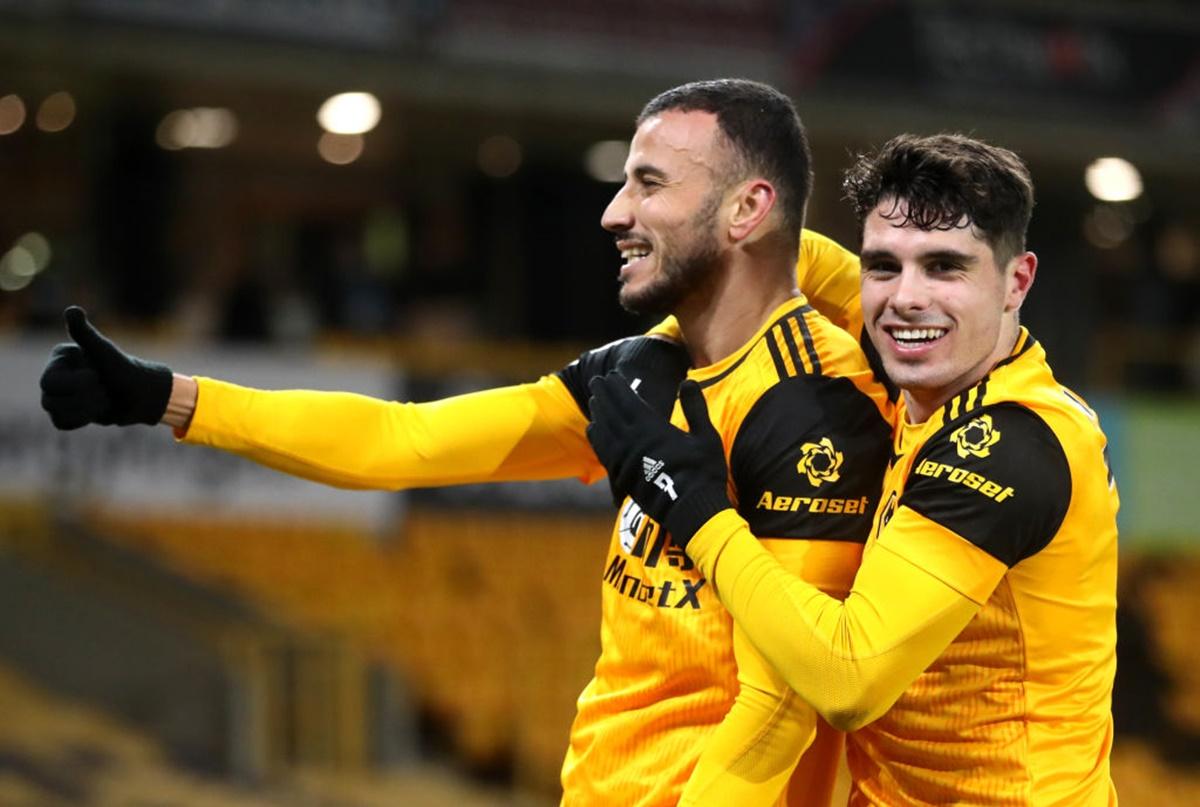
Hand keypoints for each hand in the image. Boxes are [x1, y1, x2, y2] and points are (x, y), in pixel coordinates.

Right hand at [40, 306, 173, 429]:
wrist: (140, 394)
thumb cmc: (123, 369)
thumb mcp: (104, 352)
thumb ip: (85, 333)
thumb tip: (72, 309)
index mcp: (59, 358)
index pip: (50, 383)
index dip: (78, 385)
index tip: (98, 376)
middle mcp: (53, 373)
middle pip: (50, 401)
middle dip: (84, 398)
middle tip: (103, 390)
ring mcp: (58, 393)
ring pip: (57, 413)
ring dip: (87, 410)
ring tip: (103, 398)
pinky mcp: (66, 411)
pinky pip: (61, 423)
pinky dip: (81, 419)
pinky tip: (95, 409)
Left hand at [586, 373, 731, 548]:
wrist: (690, 510)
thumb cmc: (703, 472)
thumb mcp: (706, 436)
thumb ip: (695, 407)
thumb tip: (687, 382)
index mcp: (653, 428)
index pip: (628, 401)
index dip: (618, 386)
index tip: (611, 375)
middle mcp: (633, 442)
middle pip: (612, 412)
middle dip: (603, 394)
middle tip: (596, 381)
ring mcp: (624, 460)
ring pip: (604, 431)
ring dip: (598, 413)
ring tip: (595, 401)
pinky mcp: (622, 476)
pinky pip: (603, 451)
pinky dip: (597, 437)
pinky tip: (594, 430)